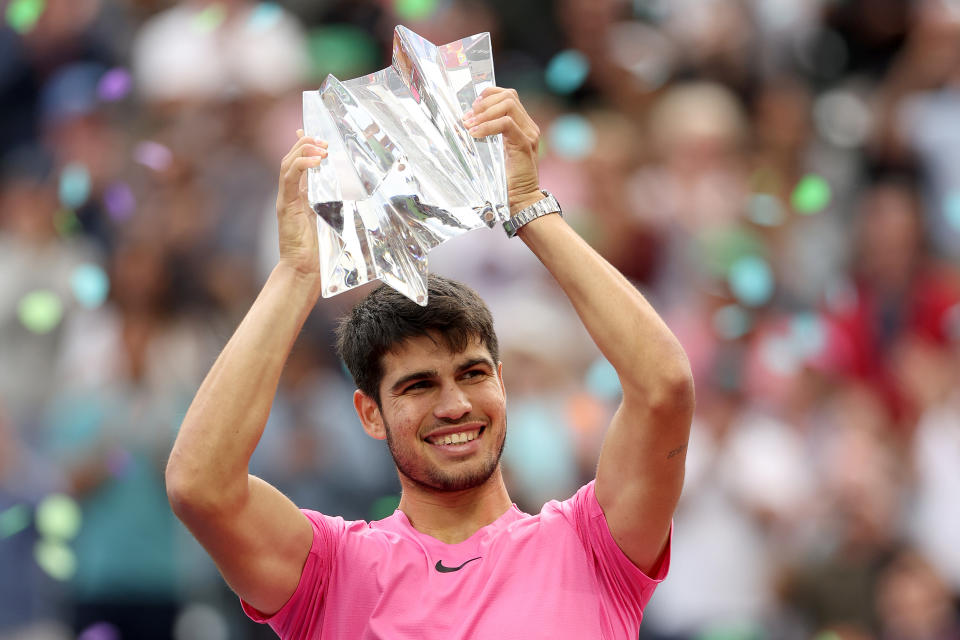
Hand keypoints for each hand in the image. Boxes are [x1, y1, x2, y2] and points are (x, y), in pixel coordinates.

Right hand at [276, 130, 327, 275]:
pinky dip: (301, 164)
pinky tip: (316, 160)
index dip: (303, 145)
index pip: (298, 163)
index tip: (312, 132)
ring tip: (321, 147)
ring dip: (303, 150)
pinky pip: (289, 177)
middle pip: (291, 158)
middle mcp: (290, 194)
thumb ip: (337, 204)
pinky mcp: (284, 205)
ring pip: (287, 163)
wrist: (305, 269)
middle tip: (324, 141)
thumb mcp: (333, 219)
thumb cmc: (321, 249)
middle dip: (306, 144)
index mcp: (300, 196)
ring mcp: (285, 198)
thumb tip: (356, 192)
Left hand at [462, 87, 542, 213]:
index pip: (509, 96)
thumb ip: (485, 136)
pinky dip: (487, 126)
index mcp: (522, 126)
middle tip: (467, 118)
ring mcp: (529, 134)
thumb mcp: (492, 153)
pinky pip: (506, 124)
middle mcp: (528, 127)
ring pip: (508, 105)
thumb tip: (461, 124)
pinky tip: (475, 134)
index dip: (488, 95)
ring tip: (469, 125)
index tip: (472, 108)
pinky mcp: (524, 144)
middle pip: (509, 95)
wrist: (521, 200)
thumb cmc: (504, 180)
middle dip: (484, 103)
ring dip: (484, 112)